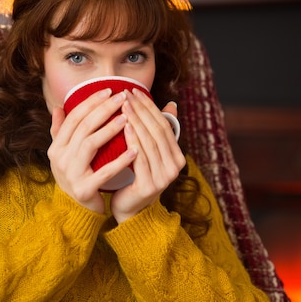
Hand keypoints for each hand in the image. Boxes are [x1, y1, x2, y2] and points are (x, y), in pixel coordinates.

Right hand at [48, 89, 135, 213]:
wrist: (77, 209)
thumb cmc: (77, 175)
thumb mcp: (66, 154)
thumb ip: (61, 131)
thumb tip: (58, 107)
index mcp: (57, 147)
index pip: (73, 118)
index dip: (90, 102)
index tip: (108, 90)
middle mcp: (60, 158)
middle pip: (83, 127)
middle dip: (103, 110)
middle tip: (122, 98)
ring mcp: (71, 174)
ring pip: (90, 144)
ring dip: (110, 129)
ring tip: (127, 118)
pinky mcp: (84, 189)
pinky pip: (104, 172)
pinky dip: (120, 161)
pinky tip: (135, 150)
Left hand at [110, 89, 185, 222]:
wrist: (130, 209)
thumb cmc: (137, 177)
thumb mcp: (149, 151)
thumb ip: (157, 131)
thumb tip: (172, 104)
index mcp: (177, 156)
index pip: (164, 125)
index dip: (150, 107)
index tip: (135, 92)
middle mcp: (175, 166)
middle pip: (157, 132)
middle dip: (142, 111)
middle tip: (127, 94)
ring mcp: (164, 177)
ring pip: (150, 143)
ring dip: (137, 122)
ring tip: (123, 106)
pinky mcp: (149, 186)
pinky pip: (140, 159)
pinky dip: (133, 141)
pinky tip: (124, 128)